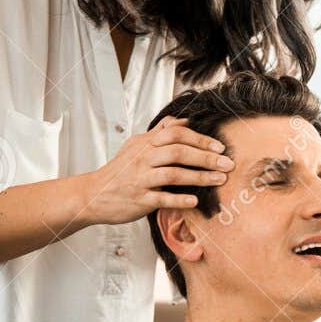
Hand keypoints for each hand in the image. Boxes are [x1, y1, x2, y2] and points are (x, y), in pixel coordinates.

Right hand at [81, 116, 234, 224]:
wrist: (93, 195)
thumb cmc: (119, 172)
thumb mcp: (136, 146)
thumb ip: (160, 133)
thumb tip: (183, 121)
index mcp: (145, 144)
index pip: (176, 134)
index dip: (199, 139)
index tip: (219, 147)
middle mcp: (143, 159)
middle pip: (178, 152)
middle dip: (206, 157)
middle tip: (227, 163)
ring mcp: (140, 179)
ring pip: (172, 174)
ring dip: (199, 177)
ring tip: (220, 180)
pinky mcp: (139, 199)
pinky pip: (161, 198)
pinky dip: (179, 199)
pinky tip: (195, 201)